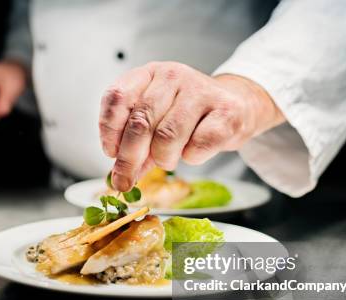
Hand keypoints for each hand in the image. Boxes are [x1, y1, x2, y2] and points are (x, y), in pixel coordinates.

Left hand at [99, 62, 284, 190]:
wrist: (237, 105)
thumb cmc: (189, 114)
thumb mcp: (155, 120)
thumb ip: (134, 144)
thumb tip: (119, 177)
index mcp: (149, 74)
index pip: (117, 97)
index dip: (108, 130)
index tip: (110, 153)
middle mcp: (173, 76)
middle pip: (140, 122)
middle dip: (129, 159)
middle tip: (124, 180)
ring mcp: (200, 91)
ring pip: (167, 137)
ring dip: (164, 158)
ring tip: (169, 157)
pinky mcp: (226, 112)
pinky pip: (197, 147)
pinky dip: (191, 157)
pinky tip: (194, 149)